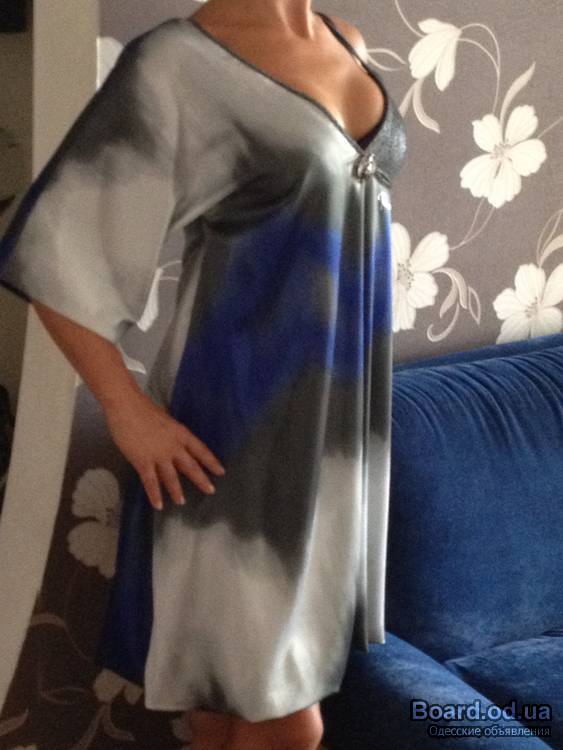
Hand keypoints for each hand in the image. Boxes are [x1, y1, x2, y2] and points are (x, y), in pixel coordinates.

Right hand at [104, 390, 225, 509]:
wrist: (126, 406)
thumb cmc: (143, 410)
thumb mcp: (165, 422)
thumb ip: (171, 436)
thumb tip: (172, 448)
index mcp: (181, 434)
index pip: (201, 450)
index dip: (211, 462)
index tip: (220, 471)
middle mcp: (174, 446)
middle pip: (191, 466)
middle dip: (201, 480)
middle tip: (210, 491)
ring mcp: (159, 455)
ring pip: (172, 478)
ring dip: (177, 491)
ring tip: (181, 502)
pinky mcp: (142, 461)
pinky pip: (151, 482)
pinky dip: (155, 494)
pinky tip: (158, 505)